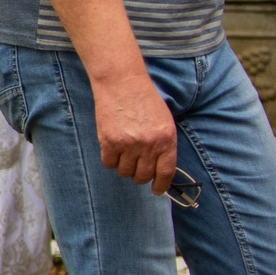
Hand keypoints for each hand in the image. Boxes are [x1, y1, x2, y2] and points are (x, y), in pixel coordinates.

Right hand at [94, 69, 178, 191]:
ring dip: (124, 167)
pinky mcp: (109, 142)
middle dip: (139, 176)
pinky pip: (109, 163)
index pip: (165, 172)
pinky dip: (110, 160)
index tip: (156, 190)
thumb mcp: (164, 122)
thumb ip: (164, 144)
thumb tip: (160, 169)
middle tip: (136, 168)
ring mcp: (128, 144)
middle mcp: (149, 145)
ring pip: (125, 171)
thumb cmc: (145, 100)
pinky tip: (112, 149)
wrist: (122, 83)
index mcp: (166, 140)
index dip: (161, 185)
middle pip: (143, 175)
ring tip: (124, 154)